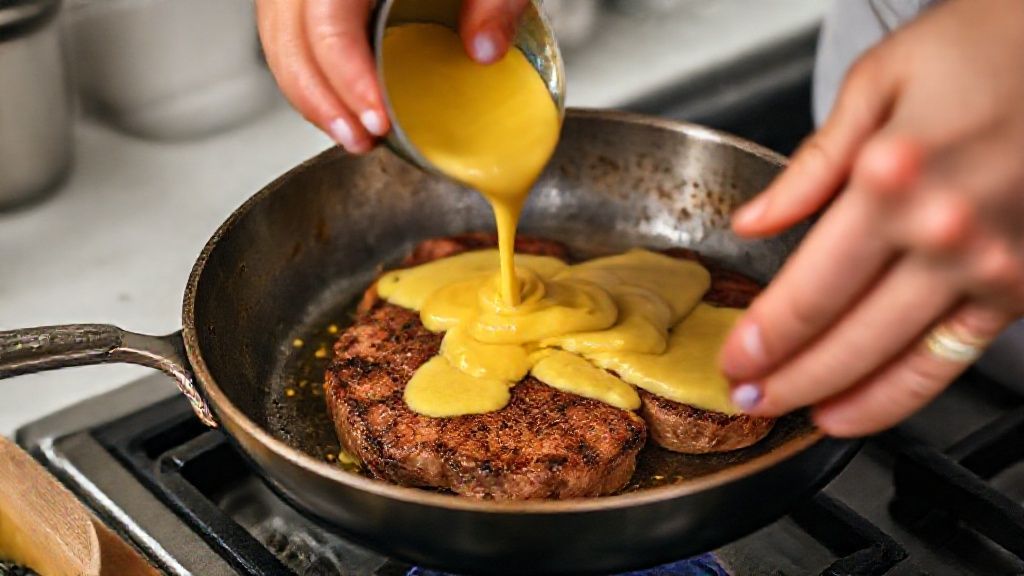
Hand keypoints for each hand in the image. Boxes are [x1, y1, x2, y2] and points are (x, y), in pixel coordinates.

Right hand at [255, 0, 528, 152]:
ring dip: (309, 92)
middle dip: (320, 99)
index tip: (377, 120)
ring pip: (278, 35)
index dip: (345, 76)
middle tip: (362, 140)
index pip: (327, 17)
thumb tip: (484, 51)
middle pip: (289, 33)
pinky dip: (308, 72)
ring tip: (353, 134)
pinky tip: (340, 104)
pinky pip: (287, 30)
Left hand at [719, 0, 1023, 436]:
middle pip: (844, 337)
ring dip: (834, 399)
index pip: (808, 289)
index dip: (763, 337)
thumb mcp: (877, 84)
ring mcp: (991, 267)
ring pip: (897, 362)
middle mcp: (944, 234)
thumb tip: (754, 223)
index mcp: (892, 180)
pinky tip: (858, 409)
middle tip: (746, 397)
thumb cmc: (982, 46)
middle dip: (786, 380)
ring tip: (790, 412)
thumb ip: (810, 166)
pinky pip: (952, 358)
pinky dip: (900, 395)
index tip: (734, 358)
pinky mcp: (1023, 286)